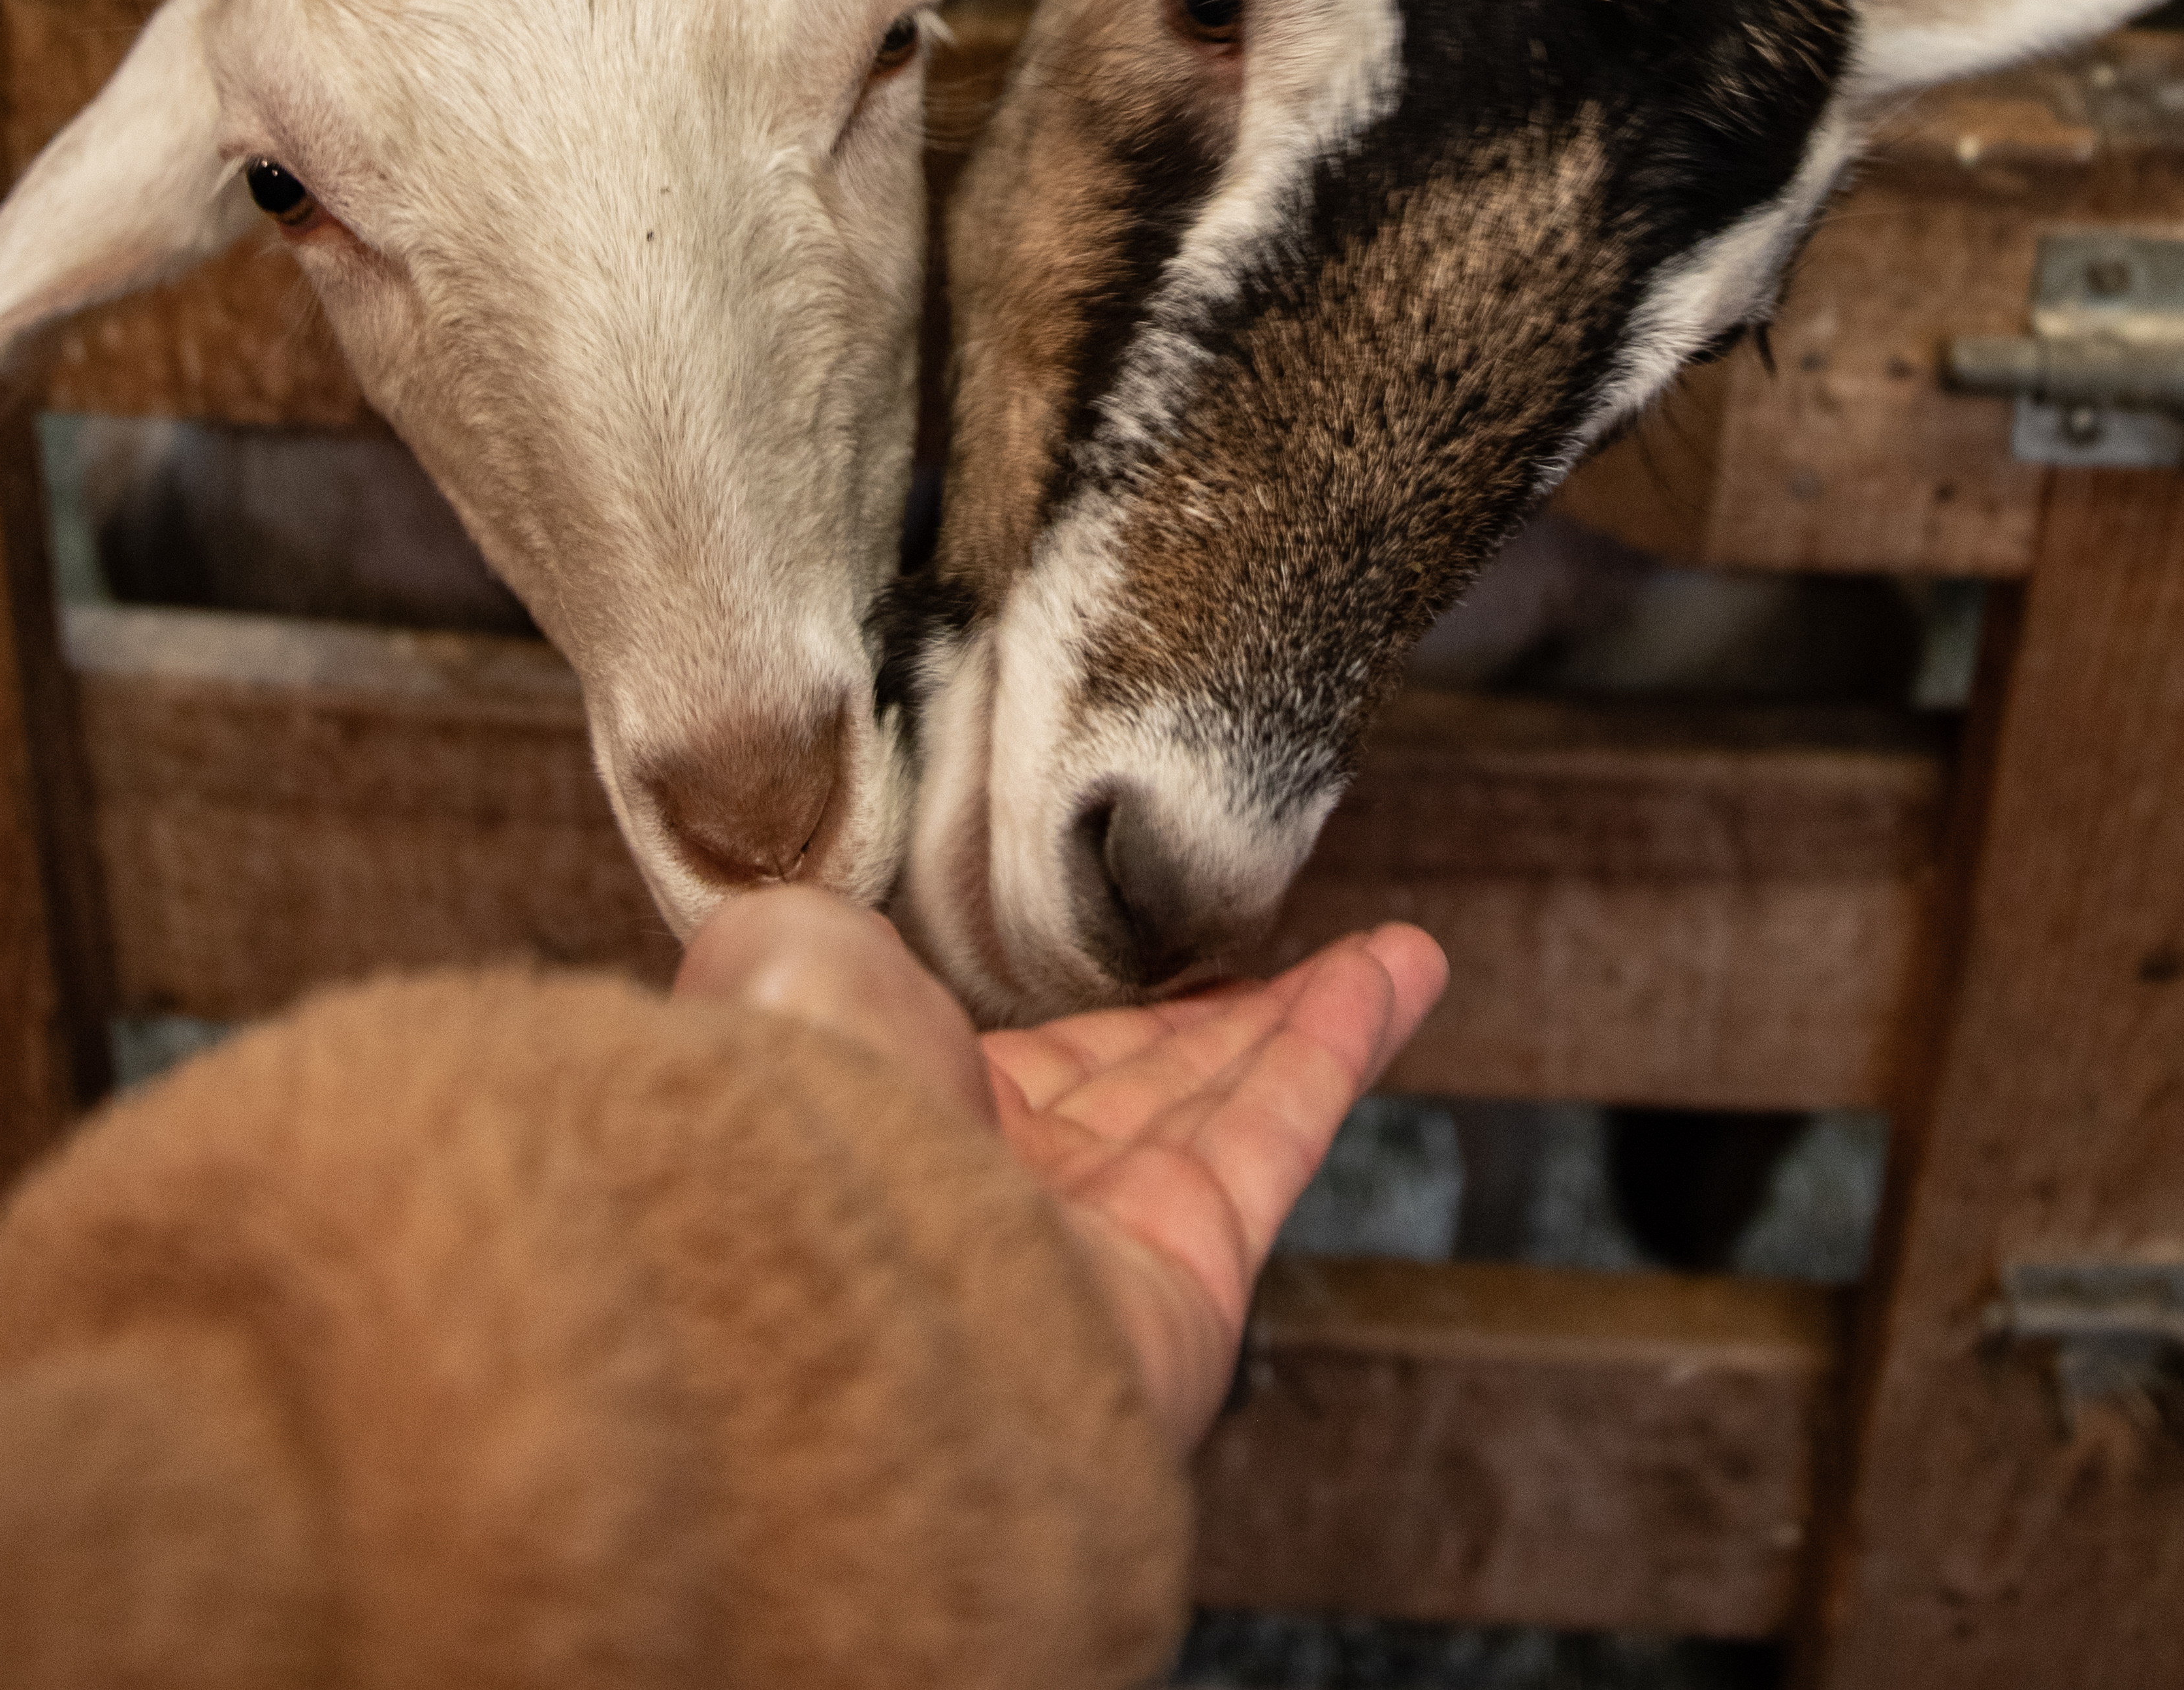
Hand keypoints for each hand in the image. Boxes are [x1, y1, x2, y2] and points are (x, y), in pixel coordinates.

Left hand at [677, 893, 1445, 1453]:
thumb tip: (824, 902)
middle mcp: (1005, 1195)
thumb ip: (830, 924)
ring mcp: (1103, 1247)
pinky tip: (1397, 974)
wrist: (821, 1279)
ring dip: (1318, 1018)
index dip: (1115, 1012)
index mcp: (901, 1120)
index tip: (1175, 967)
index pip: (1036, 1064)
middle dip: (1233, 1025)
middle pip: (1149, 1091)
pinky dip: (1343, 1045)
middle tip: (1311, 962)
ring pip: (1230, 1105)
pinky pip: (1276, 1132)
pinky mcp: (1187, 1280)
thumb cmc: (786, 1119)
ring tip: (1398, 954)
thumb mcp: (784, 956)